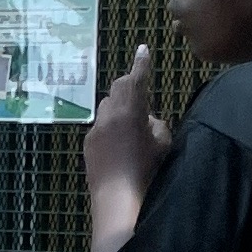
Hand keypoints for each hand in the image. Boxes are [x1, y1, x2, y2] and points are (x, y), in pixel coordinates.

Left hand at [84, 44, 172, 195]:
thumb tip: (147, 119)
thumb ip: (156, 125)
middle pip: (117, 89)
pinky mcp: (87, 146)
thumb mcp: (164, 145)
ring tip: (134, 126)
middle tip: (142, 92)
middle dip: (130, 86)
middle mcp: (107, 117)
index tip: (143, 49)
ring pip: (107, 108)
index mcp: (129, 112)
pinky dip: (112, 127)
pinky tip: (121, 146)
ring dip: (120, 108)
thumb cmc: (147, 173)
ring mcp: (94, 131)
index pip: (135, 79)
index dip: (141, 64)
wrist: (117, 202)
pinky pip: (101, 127)